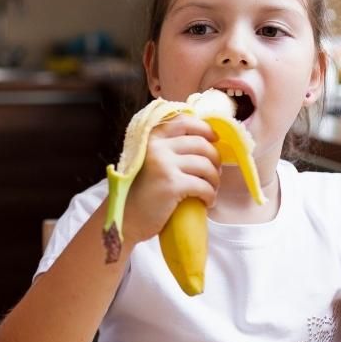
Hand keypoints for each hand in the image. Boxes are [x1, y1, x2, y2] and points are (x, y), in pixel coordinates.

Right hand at [123, 115, 219, 241]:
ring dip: (214, 179)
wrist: (125, 219)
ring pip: (205, 165)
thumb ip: (166, 149)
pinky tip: (208, 202)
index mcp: (151, 139)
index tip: (214, 139)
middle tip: (215, 173)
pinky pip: (203, 186)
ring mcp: (164, 165)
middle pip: (200, 144)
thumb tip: (203, 142)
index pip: (183, 122)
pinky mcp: (171, 185)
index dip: (204, 128)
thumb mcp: (148, 162)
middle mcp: (157, 147)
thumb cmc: (140, 193)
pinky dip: (210, 195)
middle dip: (215, 159)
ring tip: (212, 189)